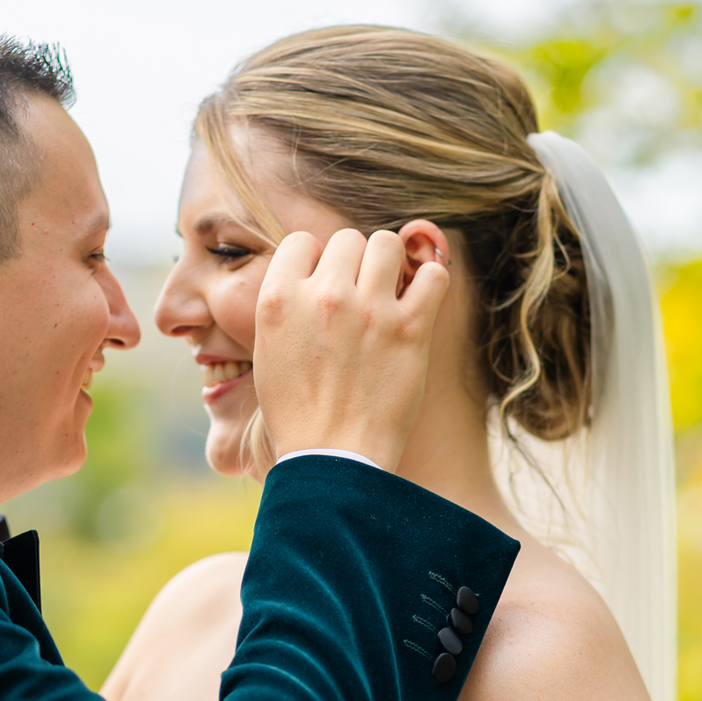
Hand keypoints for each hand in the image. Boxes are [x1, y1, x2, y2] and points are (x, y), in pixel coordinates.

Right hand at [253, 228, 450, 471]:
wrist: (332, 460)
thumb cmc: (299, 413)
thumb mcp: (269, 352)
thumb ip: (288, 305)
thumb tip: (315, 268)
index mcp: (278, 300)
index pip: (302, 242)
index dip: (314, 263)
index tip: (322, 290)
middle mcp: (323, 297)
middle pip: (346, 239)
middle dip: (353, 265)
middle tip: (356, 300)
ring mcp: (369, 311)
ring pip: (386, 244)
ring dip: (389, 265)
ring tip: (387, 297)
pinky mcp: (410, 330)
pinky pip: (432, 273)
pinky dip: (429, 281)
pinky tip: (418, 301)